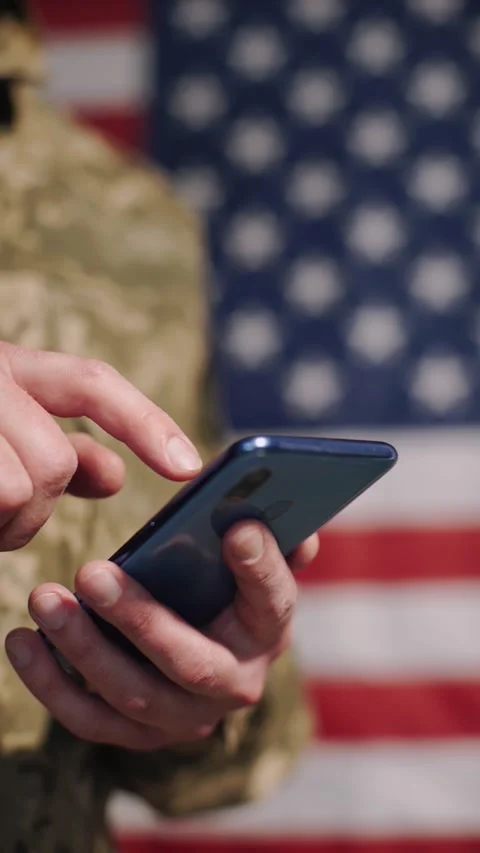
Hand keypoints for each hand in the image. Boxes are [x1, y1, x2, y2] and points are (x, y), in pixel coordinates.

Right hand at [0, 342, 201, 550]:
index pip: (92, 384)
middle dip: (40, 507)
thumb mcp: (3, 438)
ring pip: (24, 490)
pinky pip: (0, 501)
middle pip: (58, 459)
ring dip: (8, 527)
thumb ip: (58, 451)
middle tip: (6, 521)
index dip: (146, 424)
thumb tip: (116, 477)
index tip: (188, 467)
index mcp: (11, 368)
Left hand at [6, 525, 318, 749]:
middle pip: (188, 662)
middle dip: (137, 619)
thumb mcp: (247, 562)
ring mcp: (186, 717)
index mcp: (267, 629)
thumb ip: (263, 538)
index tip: (238, 529)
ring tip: (45, 600)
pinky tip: (23, 641)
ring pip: (133, 694)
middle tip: (90, 574)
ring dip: (83, 649)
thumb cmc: (221, 590)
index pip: (273, 600)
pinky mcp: (141, 734)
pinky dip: (52, 683)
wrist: (207, 656)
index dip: (260, 567)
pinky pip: (91, 719)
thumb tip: (265, 515)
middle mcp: (235, 684)